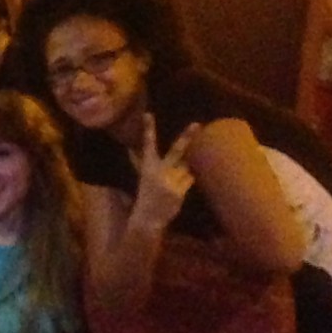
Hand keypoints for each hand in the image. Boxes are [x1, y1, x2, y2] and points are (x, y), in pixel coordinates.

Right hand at [129, 115, 197, 231]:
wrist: (147, 218)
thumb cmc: (146, 196)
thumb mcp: (144, 177)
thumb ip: (144, 163)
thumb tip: (134, 150)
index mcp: (148, 167)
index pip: (148, 145)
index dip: (148, 129)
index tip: (149, 114)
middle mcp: (159, 171)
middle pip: (176, 151)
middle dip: (187, 137)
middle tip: (197, 124)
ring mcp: (170, 181)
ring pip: (186, 168)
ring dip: (183, 173)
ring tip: (172, 184)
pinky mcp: (179, 191)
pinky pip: (190, 179)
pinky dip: (186, 183)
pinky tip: (176, 192)